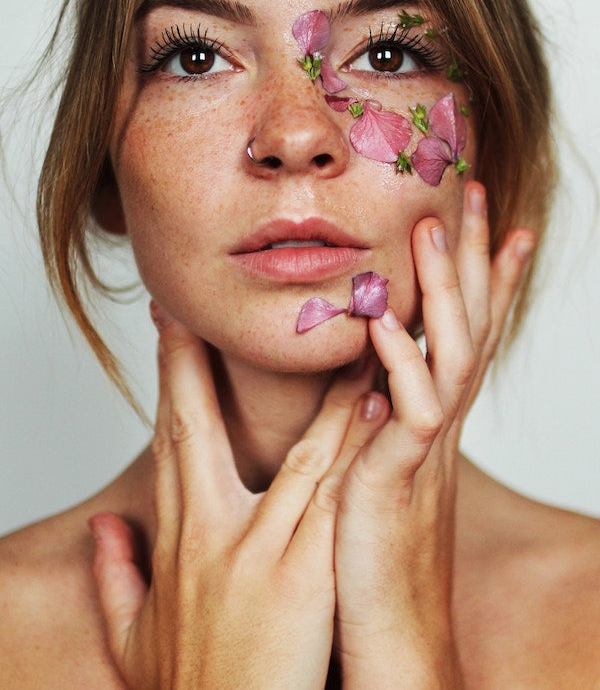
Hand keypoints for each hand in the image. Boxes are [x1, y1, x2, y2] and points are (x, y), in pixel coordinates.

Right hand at [89, 307, 384, 688]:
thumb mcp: (134, 637)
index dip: (168, 381)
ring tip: (336, 334)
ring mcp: (259, 552)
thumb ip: (115, 575)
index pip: (170, 442)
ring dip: (313, 387)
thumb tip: (105, 526)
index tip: (172, 329)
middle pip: (198, 427)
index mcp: (178, 540)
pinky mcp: (303, 577)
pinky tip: (375, 400)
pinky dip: (355, 444)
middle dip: (199, 358)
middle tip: (209, 302)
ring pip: (290, 450)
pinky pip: (335, 495)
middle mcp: (210, 534)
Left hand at [332, 181, 535, 686]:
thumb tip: (372, 379)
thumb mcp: (382, 474)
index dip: (486, 278)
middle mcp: (439, 428)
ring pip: (450, 356)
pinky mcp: (398, 485)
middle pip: (471, 327)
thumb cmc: (377, 565)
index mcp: (431, 422)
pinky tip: (384, 326)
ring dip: (444, 289)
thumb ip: (381, 422)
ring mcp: (425, 454)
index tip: (498, 223)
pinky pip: (409, 418)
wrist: (395, 649)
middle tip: (483, 192)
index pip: (466, 332)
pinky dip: (400, 367)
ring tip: (436, 223)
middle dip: (478, 258)